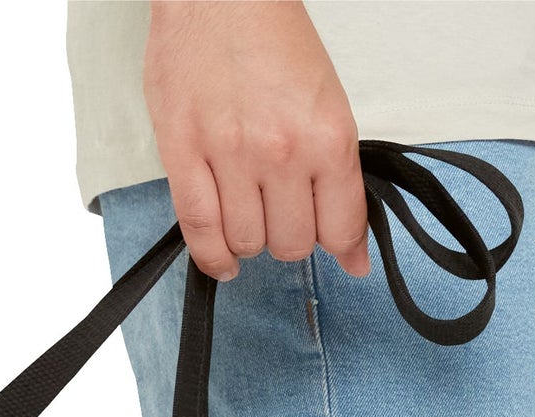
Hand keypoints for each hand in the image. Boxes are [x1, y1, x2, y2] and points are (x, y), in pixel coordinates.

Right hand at [143, 0, 368, 281]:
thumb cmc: (271, 39)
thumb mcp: (327, 103)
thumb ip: (339, 178)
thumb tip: (351, 252)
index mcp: (327, 136)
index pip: (341, 227)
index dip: (341, 247)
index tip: (338, 249)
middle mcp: (282, 152)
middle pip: (292, 243)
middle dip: (290, 237)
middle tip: (283, 214)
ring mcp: (230, 156)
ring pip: (248, 243)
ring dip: (251, 240)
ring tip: (249, 215)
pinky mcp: (183, 155)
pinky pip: (200, 231)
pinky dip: (214, 257)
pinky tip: (224, 260)